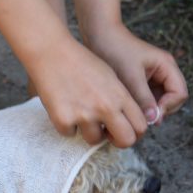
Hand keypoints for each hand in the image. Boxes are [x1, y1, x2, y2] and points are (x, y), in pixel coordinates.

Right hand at [27, 36, 147, 146]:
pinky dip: (67, 124)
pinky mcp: (63, 119)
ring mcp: (83, 115)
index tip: (126, 131)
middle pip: (126, 141)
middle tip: (108, 134)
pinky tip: (63, 106)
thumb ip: (120, 100)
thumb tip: (126, 123)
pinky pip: (70, 134)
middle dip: (118, 141)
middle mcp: (105, 107)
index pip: (140, 126)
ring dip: (89, 131)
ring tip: (80, 112)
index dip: (135, 132)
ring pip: (94, 140)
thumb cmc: (80, 61)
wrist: (51, 51)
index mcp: (119, 95)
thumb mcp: (110, 76)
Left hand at [85, 23, 187, 124]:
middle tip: (141, 118)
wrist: (99, 36)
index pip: (180, 93)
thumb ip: (144, 99)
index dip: (168, 107)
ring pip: (160, 101)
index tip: (150, 116)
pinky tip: (128, 107)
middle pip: (173, 99)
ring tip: (133, 112)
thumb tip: (154, 120)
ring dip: (149, 109)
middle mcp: (164, 71)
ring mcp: (154, 76)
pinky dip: (141, 105)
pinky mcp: (143, 81)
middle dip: (160, 110)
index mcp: (167, 65)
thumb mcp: (130, 77)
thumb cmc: (115, 51)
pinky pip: (148, 98)